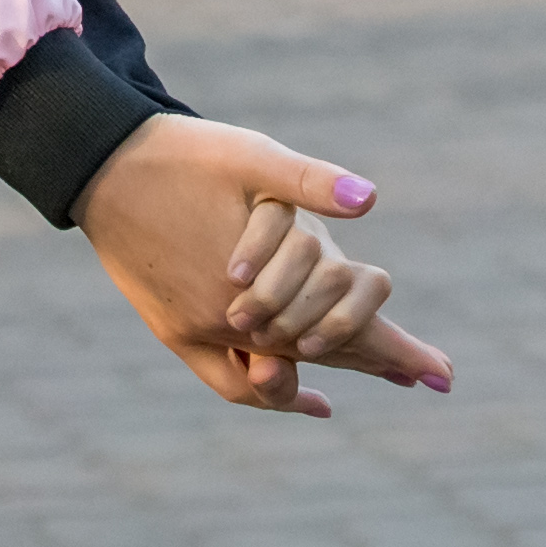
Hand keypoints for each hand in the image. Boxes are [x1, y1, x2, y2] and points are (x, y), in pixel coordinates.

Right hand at [72, 113, 451, 416]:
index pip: (344, 334)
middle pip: (321, 358)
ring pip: (279, 372)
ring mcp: (199, 334)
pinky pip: (228, 380)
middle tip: (432, 374)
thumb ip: (310, 182)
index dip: (397, 353)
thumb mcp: (252, 157)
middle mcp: (232, 325)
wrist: (101, 164)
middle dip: (379, 361)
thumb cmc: (182, 156)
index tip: (445, 374)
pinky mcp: (173, 331)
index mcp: (259, 287)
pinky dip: (270, 390)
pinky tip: (302, 390)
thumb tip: (371, 200)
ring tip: (385, 372)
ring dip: (335, 368)